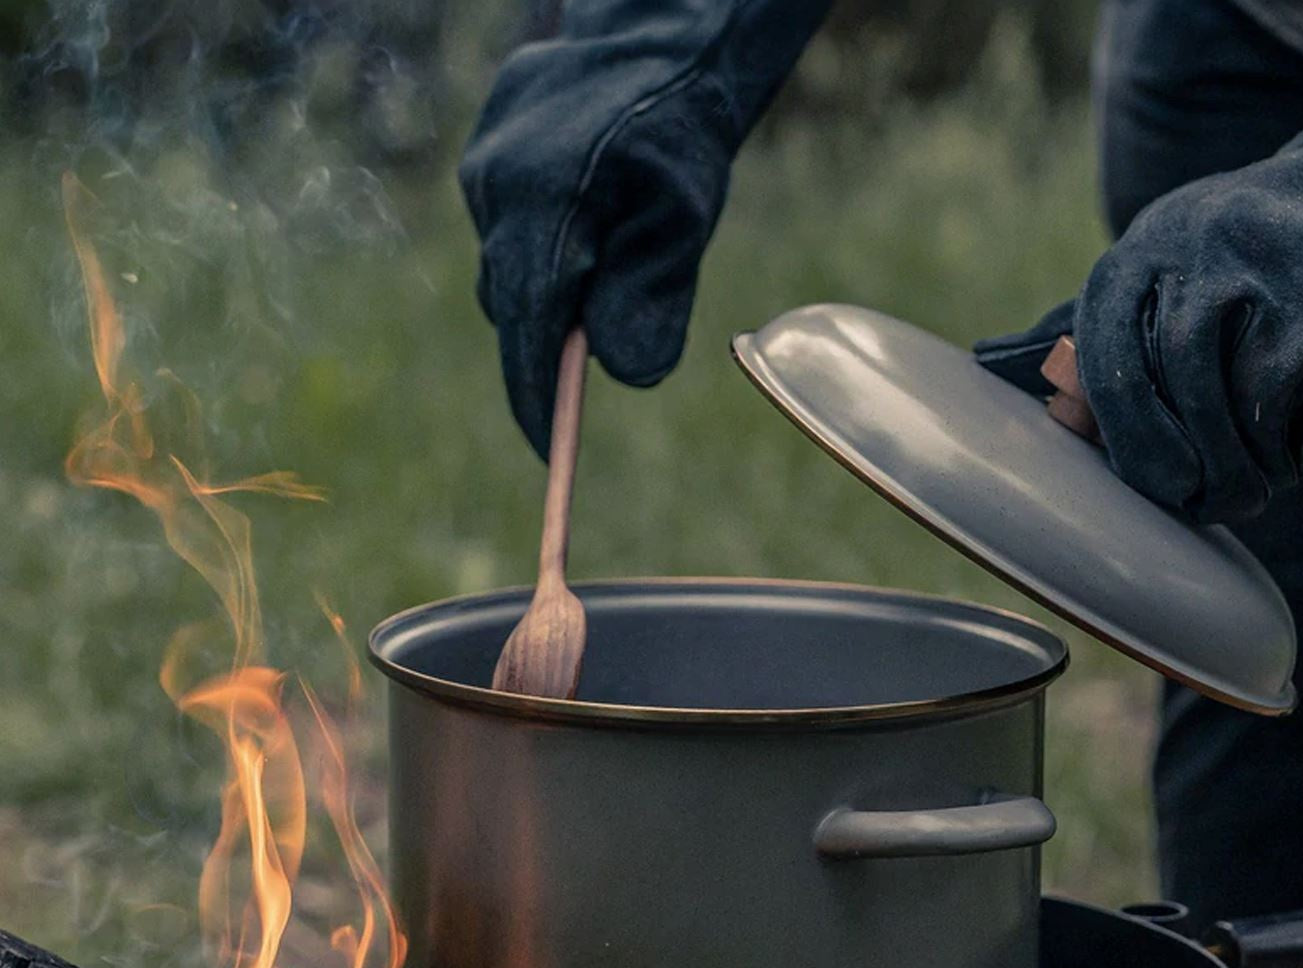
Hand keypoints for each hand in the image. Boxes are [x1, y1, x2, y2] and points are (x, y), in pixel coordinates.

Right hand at [460, 0, 831, 455]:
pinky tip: (585, 219)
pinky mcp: (483, 155)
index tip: (549, 453)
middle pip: (513, 306)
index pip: (529, 334)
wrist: (658, 40)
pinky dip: (540, 247)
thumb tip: (622, 373)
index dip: (537, 403)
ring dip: (549, 288)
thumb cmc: (679, 135)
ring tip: (606, 264)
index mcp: (542, 209)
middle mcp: (494, 189)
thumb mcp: (683, 226)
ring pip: (507, 268)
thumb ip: (652, 300)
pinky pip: (505, 229)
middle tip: (591, 361)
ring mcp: (481, 168)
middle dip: (549, 344)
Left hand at [976, 118, 1302, 523]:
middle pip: (1191, 393)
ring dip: (1272, 460)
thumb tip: (988, 361)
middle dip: (1211, 469)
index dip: (1137, 449)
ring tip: (1277, 468)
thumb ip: (1085, 334)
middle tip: (1228, 504)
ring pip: (1262, 406)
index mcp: (1136, 259)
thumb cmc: (1218, 261)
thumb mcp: (1145, 278)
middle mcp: (1203, 250)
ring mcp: (1286, 268)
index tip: (1168, 492)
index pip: (1112, 373)